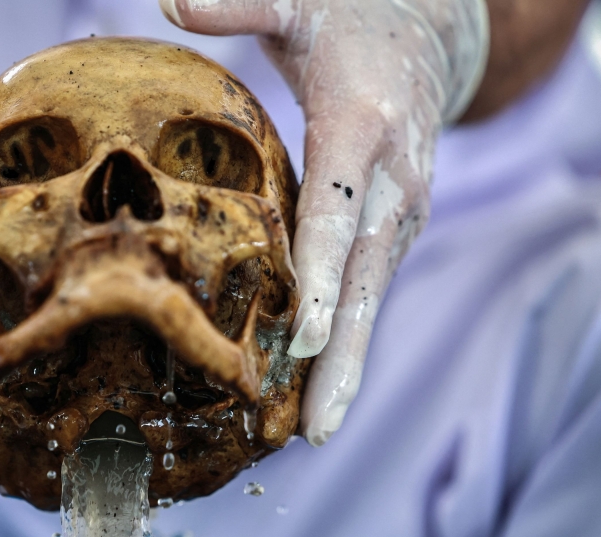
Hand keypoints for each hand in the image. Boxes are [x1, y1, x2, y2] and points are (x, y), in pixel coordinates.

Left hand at [160, 0, 487, 444]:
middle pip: (365, 280)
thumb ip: (243, 3)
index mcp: (365, 128)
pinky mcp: (394, 229)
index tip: (307, 336)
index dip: (323, 274)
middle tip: (314, 426)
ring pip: (372, 299)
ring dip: (347, 367)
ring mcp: (401, 212)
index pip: (340, 210)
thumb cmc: (353, 16)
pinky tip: (320, 386)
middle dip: (342, 355)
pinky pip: (366, 292)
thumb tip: (169, 0)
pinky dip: (346, 342)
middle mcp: (395, 182)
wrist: (430, 34)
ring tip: (315, 429)